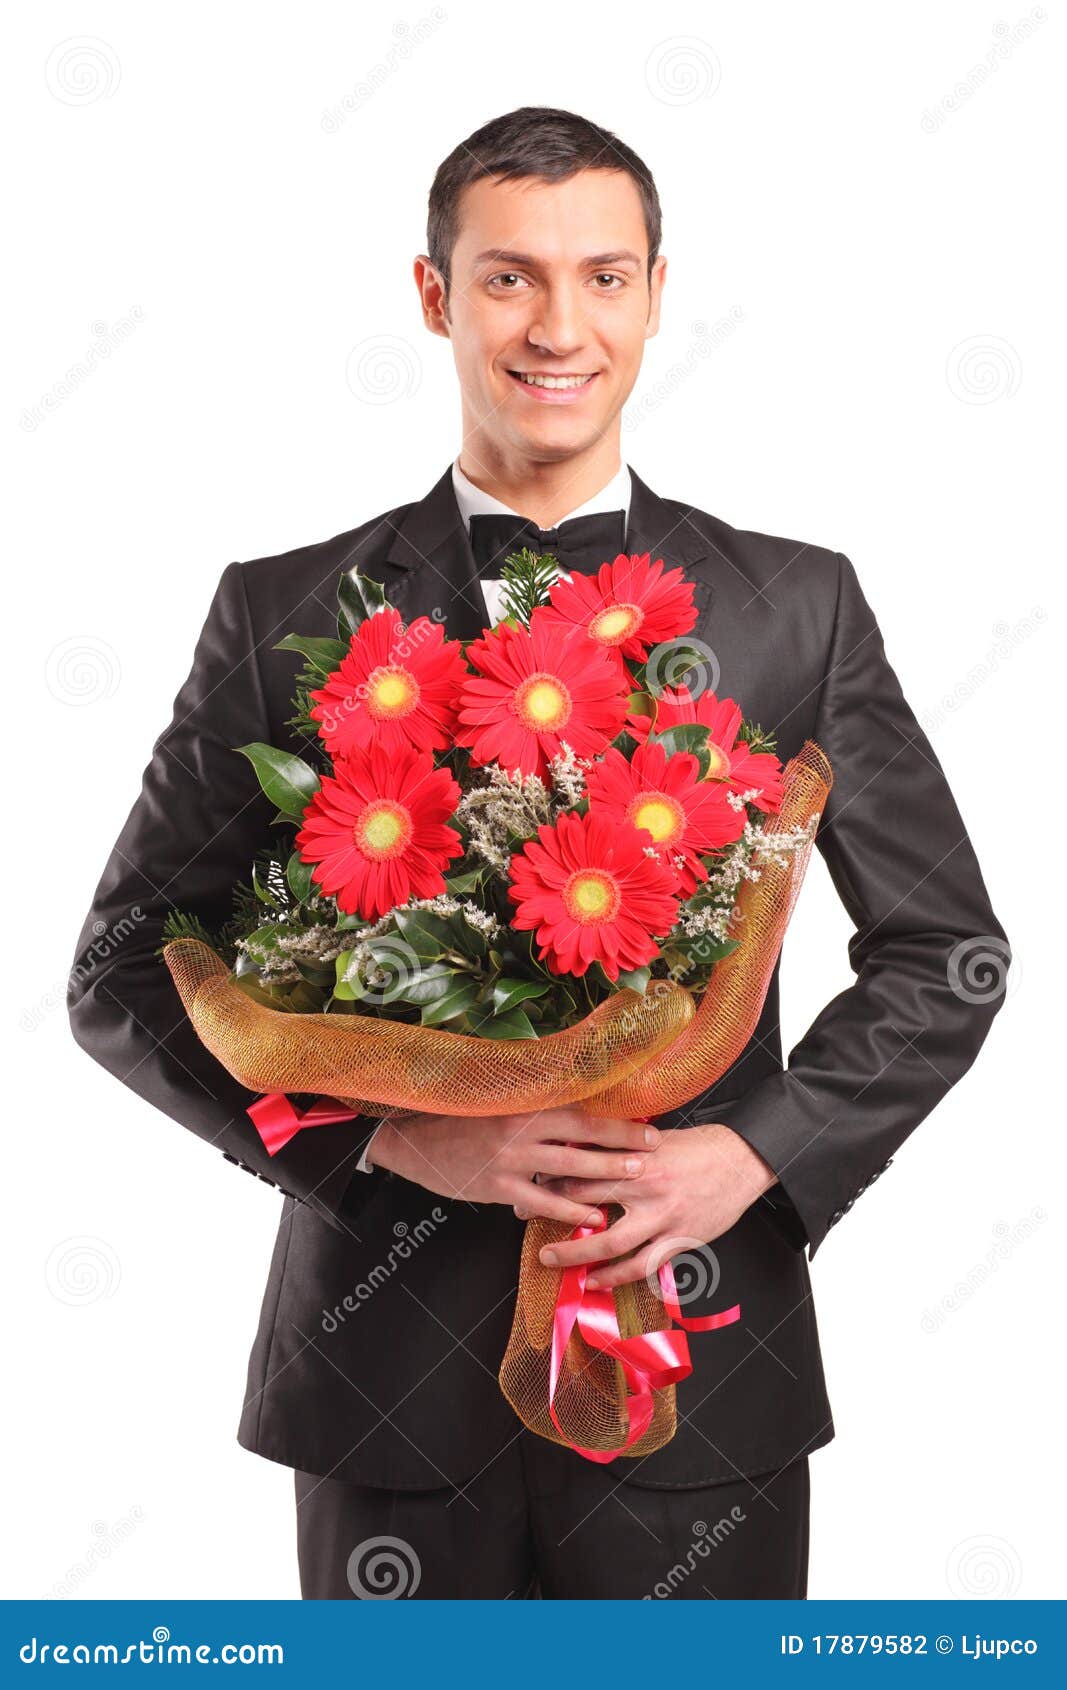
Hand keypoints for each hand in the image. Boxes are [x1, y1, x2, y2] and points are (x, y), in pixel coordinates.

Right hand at [366, 1107, 660, 1227]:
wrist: (414, 1141)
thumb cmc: (461, 1119)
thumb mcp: (497, 1102)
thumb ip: (534, 1104)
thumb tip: (577, 1103)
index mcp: (524, 1101)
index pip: (581, 1108)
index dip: (616, 1117)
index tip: (647, 1123)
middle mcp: (521, 1125)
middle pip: (584, 1134)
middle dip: (622, 1144)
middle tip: (654, 1151)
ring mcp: (511, 1158)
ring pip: (570, 1167)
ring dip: (606, 1173)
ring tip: (636, 1178)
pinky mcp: (498, 1186)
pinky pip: (544, 1201)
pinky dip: (571, 1211)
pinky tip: (593, 1217)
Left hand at [516, 1122, 777, 1287]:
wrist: (744, 1160)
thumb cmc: (699, 1147)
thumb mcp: (655, 1138)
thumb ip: (621, 1147)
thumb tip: (583, 1150)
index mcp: (636, 1154)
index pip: (583, 1163)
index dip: (552, 1172)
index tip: (529, 1177)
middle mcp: (646, 1184)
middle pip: (586, 1198)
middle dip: (550, 1206)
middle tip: (522, 1212)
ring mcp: (663, 1215)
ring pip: (611, 1240)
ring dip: (576, 1251)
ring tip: (549, 1258)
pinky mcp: (680, 1238)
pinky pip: (641, 1264)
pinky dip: (614, 1276)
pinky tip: (593, 1281)